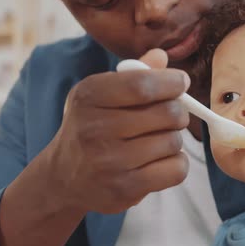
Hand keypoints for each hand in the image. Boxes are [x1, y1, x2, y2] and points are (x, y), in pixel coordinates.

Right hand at [44, 48, 190, 213]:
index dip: (171, 82)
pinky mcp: (125, 188)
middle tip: (172, 114)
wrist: (64, 176)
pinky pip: (176, 169)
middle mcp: (95, 128)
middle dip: (178, 111)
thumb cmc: (90, 127)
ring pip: (173, 142)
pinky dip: (177, 163)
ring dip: (174, 139)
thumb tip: (161, 57)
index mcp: (89, 96)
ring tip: (157, 140)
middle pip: (166, 113)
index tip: (180, 83)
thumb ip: (132, 75)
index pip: (143, 84)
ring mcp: (110, 162)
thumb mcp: (100, 95)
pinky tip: (161, 160)